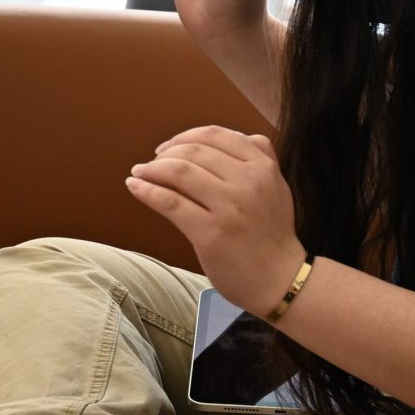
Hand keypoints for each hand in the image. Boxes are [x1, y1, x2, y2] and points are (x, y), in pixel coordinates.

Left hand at [125, 127, 305, 315]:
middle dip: (165, 154)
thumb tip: (216, 139)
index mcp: (262, 167)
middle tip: (151, 164)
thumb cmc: (272, 234)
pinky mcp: (210, 233)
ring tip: (139, 172)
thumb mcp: (276, 187)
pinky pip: (170, 203)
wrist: (280, 279)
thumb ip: (257, 158)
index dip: (184, 137)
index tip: (167, 148)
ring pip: (179, 173)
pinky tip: (134, 186)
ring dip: (151, 169)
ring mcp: (229, 208)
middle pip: (193, 152)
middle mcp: (248, 182)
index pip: (214, 135)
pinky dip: (147, 191)